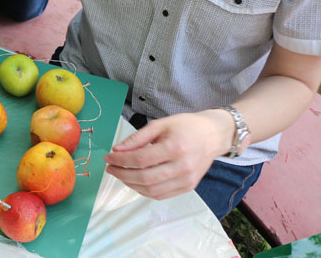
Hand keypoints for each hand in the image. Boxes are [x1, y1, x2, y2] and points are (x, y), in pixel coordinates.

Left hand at [103, 111, 230, 199]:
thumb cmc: (186, 126)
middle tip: (110, 168)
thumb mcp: (159, 125)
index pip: (141, 159)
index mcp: (175, 147)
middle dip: (122, 174)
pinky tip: (134, 181)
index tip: (108, 157)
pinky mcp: (188, 187)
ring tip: (120, 174)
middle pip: (145, 178)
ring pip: (152, 191)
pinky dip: (144, 191)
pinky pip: (161, 195)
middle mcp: (183, 167)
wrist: (212, 135)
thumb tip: (116, 150)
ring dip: (131, 184)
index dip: (121, 160)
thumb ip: (137, 138)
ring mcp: (187, 180)